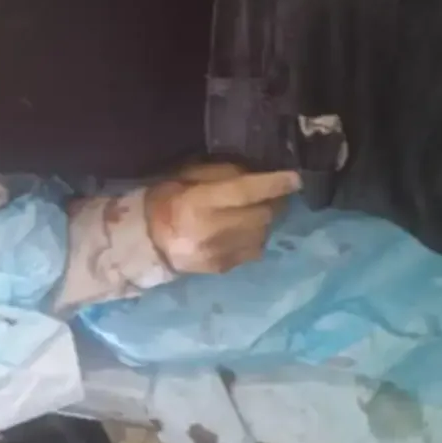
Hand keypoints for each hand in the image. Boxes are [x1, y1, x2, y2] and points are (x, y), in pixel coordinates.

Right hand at [145, 163, 300, 274]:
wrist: (147, 241)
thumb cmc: (168, 199)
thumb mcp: (188, 176)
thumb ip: (223, 174)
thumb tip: (259, 174)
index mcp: (197, 204)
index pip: (244, 192)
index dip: (272, 184)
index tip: (294, 178)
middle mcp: (210, 231)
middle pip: (261, 214)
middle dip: (273, 202)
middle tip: (273, 192)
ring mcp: (218, 254)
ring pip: (263, 233)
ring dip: (265, 219)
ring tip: (255, 210)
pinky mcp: (224, 268)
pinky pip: (255, 249)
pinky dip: (256, 236)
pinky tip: (243, 229)